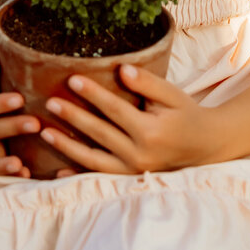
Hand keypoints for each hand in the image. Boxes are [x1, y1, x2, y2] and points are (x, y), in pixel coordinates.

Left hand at [42, 65, 221, 174]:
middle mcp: (140, 155)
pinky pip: (99, 178)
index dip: (93, 94)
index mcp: (151, 132)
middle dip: (73, 117)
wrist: (204, 146)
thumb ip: (147, 82)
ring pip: (93, 160)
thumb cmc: (186, 114)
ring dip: (67, 146)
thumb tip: (122, 69)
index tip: (71, 79)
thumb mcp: (172, 94)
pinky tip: (57, 173)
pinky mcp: (130, 179)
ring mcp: (133, 171)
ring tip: (44, 133)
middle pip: (99, 134)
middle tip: (49, 103)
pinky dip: (78, 176)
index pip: (115, 109)